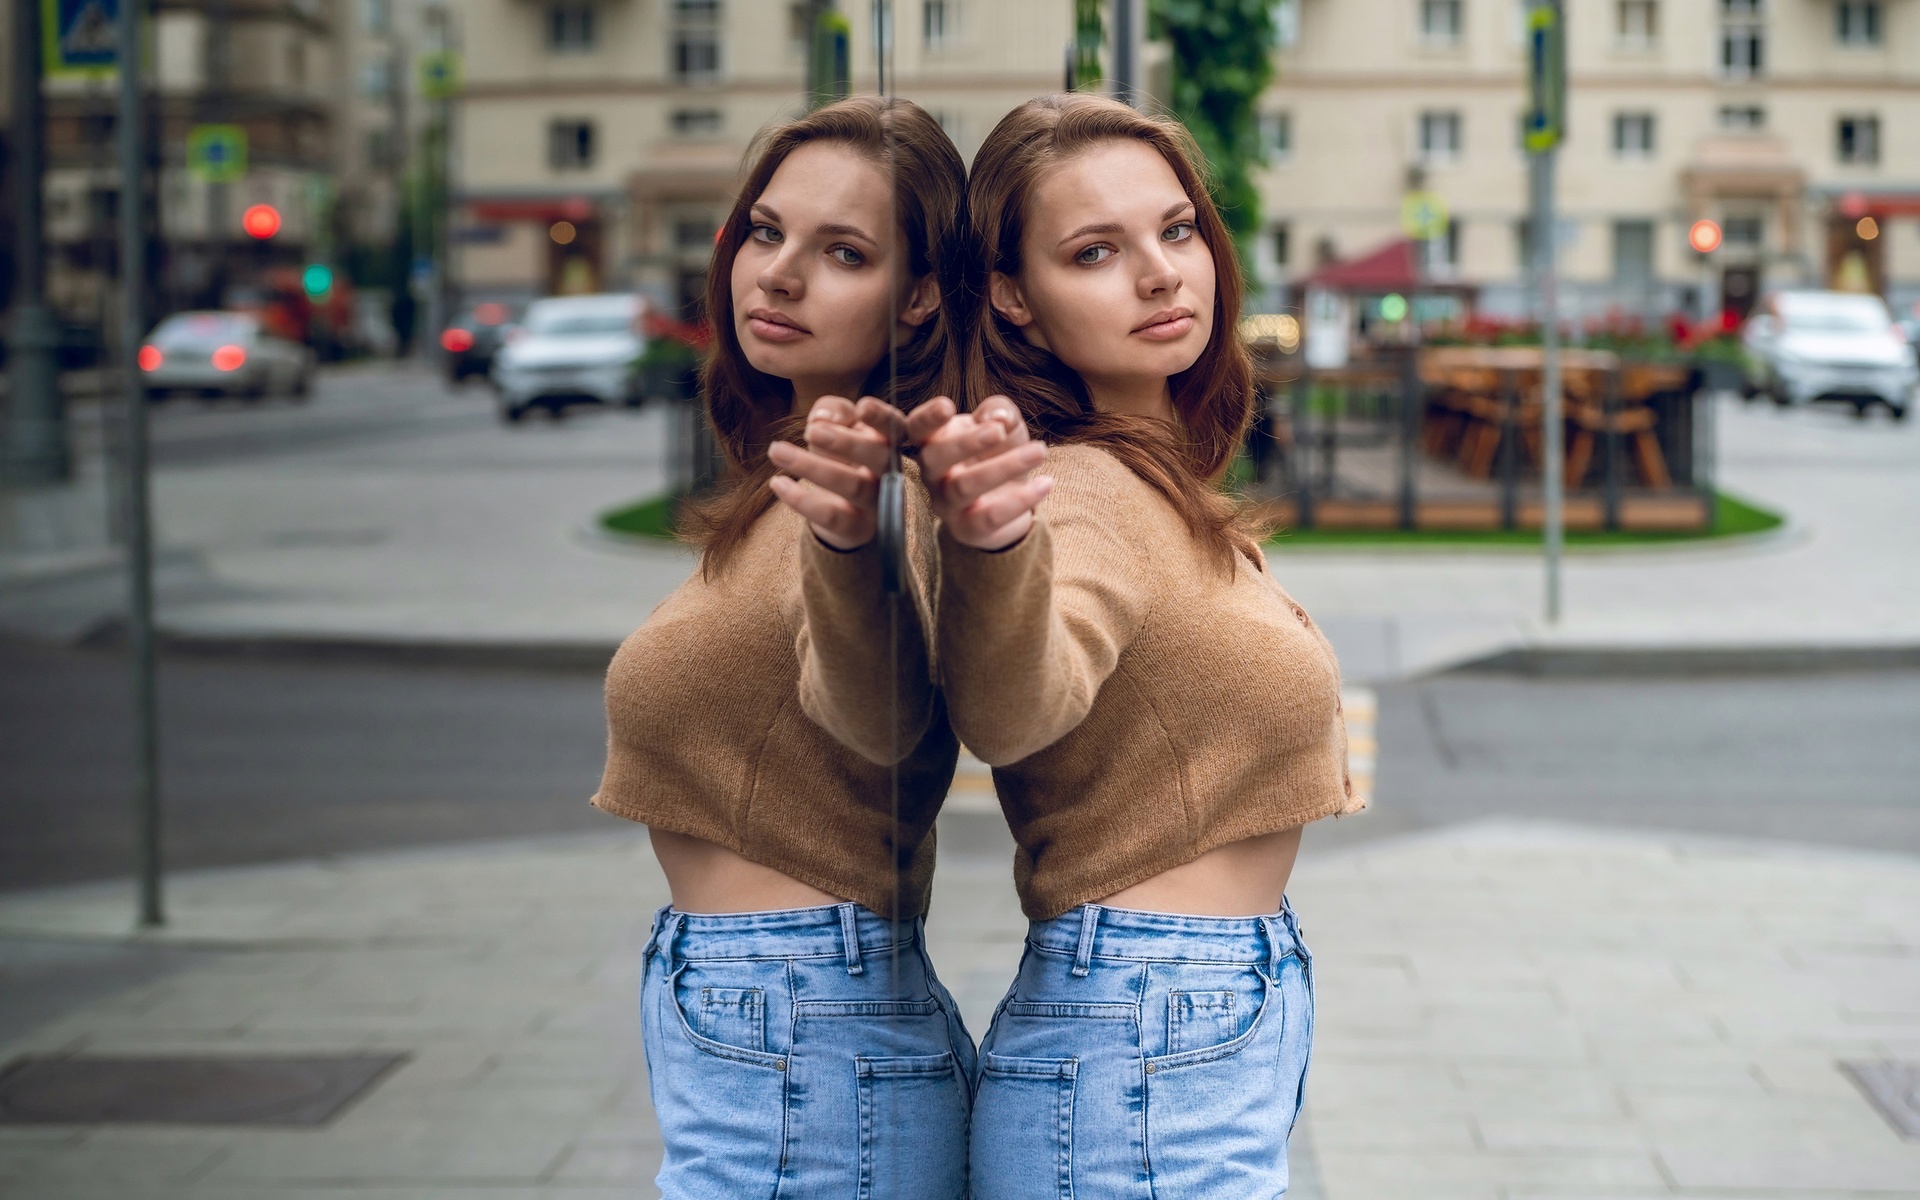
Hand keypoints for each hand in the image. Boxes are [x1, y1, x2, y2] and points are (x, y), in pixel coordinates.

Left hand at [767, 395, 904, 549]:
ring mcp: (876, 504)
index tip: (861, 407)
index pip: (896, 427)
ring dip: (813, 467)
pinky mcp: (858, 528)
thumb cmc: (840, 457)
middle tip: (811, 432)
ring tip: (777, 450)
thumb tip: (823, 419)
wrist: (841, 511)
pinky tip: (777, 482)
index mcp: (887, 442)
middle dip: (846, 442)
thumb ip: (833, 410)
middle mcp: (889, 473)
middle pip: (881, 457)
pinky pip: (832, 515)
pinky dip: (801, 499)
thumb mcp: (835, 425)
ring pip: (854, 486)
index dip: (883, 417)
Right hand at [907, 394, 1051, 550]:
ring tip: (1039, 451)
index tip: (948, 406)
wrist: (1011, 497)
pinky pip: (989, 517)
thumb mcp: (1002, 423)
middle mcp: (933, 474)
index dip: (926, 418)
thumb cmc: (998, 451)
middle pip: (933, 458)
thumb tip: (998, 418)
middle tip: (998, 431)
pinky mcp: (968, 528)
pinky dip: (1020, 499)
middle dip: (965, 443)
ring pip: (964, 487)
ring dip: (1004, 467)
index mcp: (934, 441)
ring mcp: (946, 504)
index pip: (916, 428)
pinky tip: (1045, 483)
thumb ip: (999, 411)